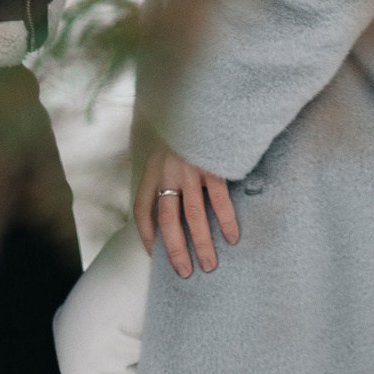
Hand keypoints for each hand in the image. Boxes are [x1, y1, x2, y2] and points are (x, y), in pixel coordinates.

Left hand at [134, 140, 239, 277]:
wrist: (206, 101)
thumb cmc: (188, 130)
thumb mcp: (168, 148)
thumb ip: (166, 173)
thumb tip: (171, 205)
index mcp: (153, 169)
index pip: (141, 209)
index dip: (145, 234)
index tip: (153, 254)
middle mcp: (168, 172)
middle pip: (167, 220)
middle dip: (175, 250)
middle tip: (184, 272)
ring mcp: (190, 170)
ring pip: (193, 216)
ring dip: (201, 244)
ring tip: (209, 264)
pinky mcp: (213, 167)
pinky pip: (219, 201)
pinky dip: (225, 221)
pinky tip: (232, 237)